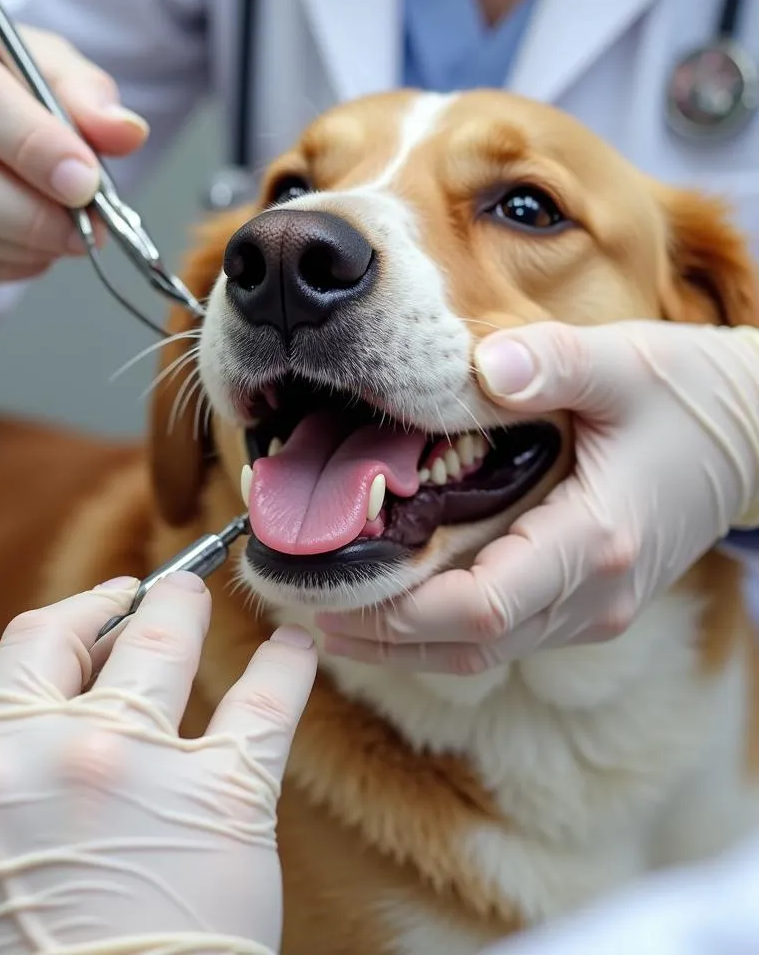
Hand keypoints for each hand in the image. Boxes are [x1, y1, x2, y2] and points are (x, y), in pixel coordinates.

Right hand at [0, 572, 317, 954]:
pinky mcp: (224, 798)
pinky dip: (286, 665)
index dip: (74, 616)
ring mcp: (142, 767)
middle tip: (163, 591)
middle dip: (137, 601)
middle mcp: (56, 750)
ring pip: (170, 642)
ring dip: (192, 607)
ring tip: (209, 591)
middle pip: (102, 635)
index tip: (102, 607)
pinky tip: (297, 649)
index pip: (31, 647)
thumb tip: (9, 737)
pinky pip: (265, 702)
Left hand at [317, 321, 758, 673]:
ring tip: (326, 623)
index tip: (337, 595)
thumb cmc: (688, 397)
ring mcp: (589, 610)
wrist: (752, 439)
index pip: (488, 605)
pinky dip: (437, 633)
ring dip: (403, 646)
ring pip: (481, 652)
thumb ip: (555, 364)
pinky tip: (389, 611)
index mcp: (596, 542)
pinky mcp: (583, 606)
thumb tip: (480, 368)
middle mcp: (591, 596)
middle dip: (384, 638)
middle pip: (470, 643)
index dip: (408, 612)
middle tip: (302, 617)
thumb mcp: (627, 364)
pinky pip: (499, 636)